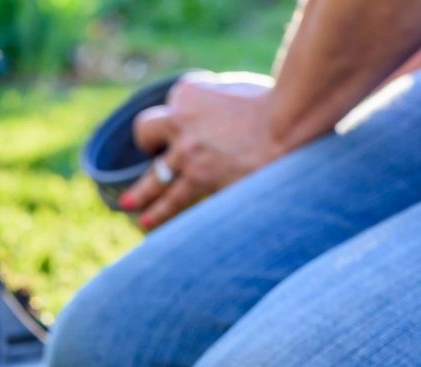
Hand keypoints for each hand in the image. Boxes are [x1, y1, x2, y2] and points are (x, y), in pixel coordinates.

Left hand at [120, 72, 281, 230]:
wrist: (290, 122)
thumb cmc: (276, 101)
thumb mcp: (241, 88)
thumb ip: (220, 98)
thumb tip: (214, 110)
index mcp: (188, 93)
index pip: (173, 104)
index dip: (180, 114)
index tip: (189, 121)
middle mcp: (179, 123)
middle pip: (146, 133)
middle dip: (145, 143)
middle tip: (147, 152)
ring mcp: (187, 155)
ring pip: (155, 180)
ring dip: (142, 195)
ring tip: (130, 206)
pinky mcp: (200, 181)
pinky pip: (176, 201)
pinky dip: (164, 214)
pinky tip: (151, 224)